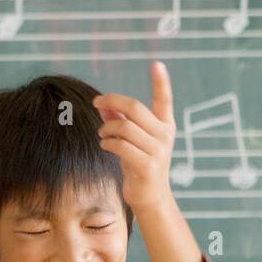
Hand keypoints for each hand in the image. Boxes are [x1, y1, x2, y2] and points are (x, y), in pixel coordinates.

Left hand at [93, 61, 176, 214]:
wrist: (150, 198)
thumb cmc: (139, 165)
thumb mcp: (132, 140)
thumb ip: (120, 121)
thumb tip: (103, 105)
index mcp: (165, 125)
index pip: (165, 99)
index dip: (161, 82)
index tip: (156, 64)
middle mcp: (165, 135)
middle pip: (135, 108)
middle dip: (112, 101)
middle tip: (96, 102)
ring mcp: (158, 151)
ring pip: (124, 127)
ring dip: (106, 128)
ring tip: (102, 134)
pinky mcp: (147, 165)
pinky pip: (121, 146)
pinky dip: (108, 143)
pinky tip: (105, 145)